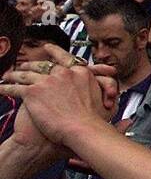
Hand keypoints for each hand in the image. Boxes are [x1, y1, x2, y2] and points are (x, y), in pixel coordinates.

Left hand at [0, 46, 118, 148]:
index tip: (47, 48)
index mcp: (80, 72)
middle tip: (23, 65)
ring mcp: (47, 81)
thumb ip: (107, 95)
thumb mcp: (107, 102)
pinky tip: (0, 89)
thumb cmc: (96, 120)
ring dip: (14, 75)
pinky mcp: (33, 92)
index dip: (54, 52)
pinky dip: (5, 88)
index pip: (64, 58)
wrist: (83, 129)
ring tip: (7, 76)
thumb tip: (112, 97)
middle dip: (30, 64)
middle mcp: (63, 73)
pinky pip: (15, 88)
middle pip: (42, 65)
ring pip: (25, 74)